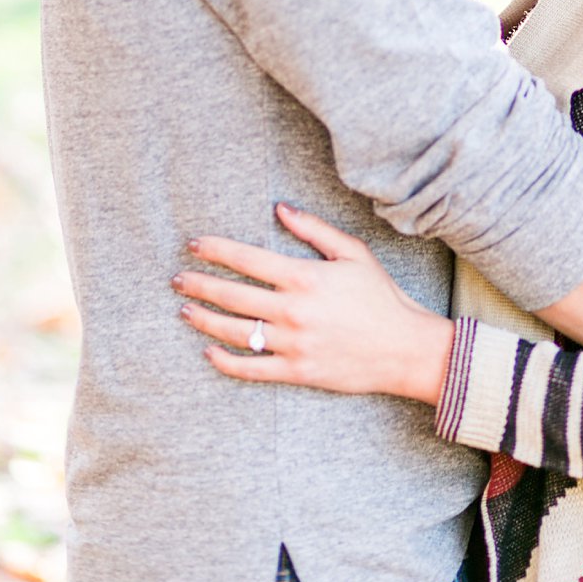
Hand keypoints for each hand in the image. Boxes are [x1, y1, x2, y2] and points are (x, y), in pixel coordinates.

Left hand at [174, 203, 455, 405]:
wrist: (405, 348)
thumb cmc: (380, 297)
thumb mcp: (352, 253)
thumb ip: (314, 230)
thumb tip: (280, 209)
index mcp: (303, 277)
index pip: (246, 259)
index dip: (215, 251)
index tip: (193, 246)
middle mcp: (293, 311)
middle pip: (232, 296)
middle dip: (199, 286)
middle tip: (177, 280)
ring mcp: (293, 344)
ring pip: (236, 332)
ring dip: (205, 320)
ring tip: (185, 311)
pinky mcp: (298, 372)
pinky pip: (253, 369)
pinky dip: (227, 361)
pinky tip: (210, 351)